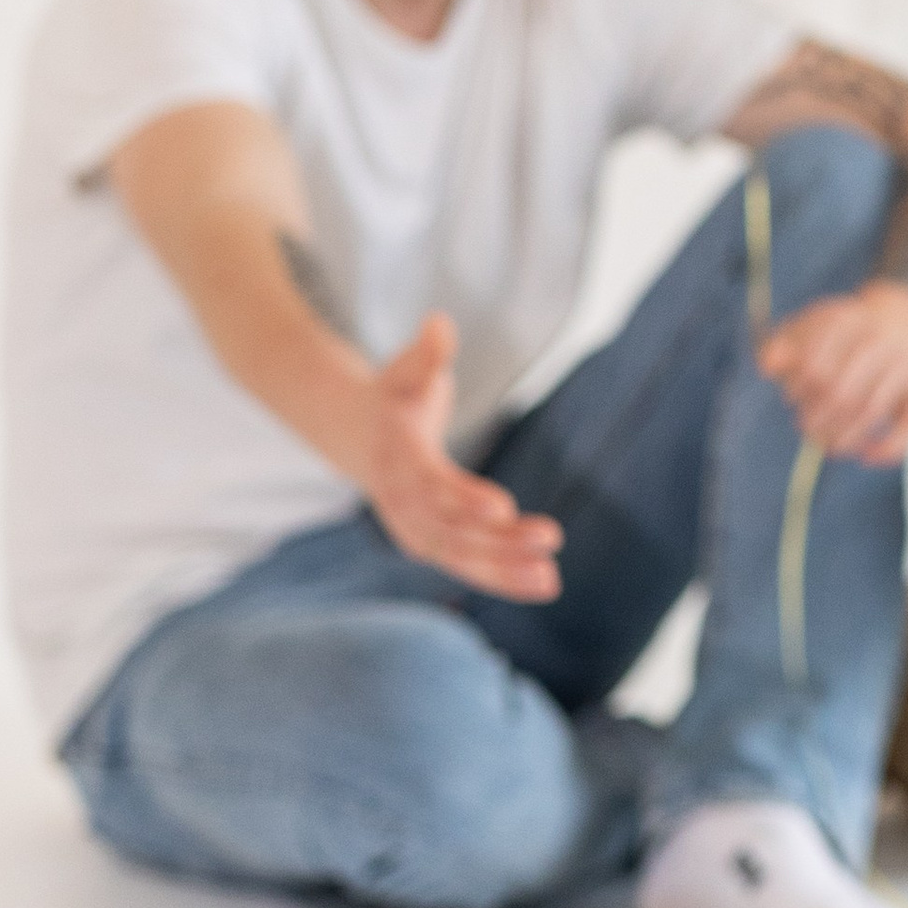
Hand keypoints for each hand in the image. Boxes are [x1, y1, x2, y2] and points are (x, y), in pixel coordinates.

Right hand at [359, 315, 564, 600]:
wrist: (356, 433)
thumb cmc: (395, 394)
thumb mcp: (404, 369)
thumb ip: (425, 354)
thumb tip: (440, 324)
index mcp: (396, 457)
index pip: (430, 484)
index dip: (464, 499)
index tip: (504, 509)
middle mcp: (400, 501)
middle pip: (448, 529)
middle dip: (497, 541)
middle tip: (550, 541)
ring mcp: (412, 526)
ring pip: (459, 556)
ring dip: (504, 571)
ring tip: (551, 580)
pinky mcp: (430, 542)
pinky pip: (466, 564)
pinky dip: (502, 577)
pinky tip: (543, 583)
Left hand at [759, 279, 907, 464]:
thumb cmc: (852, 327)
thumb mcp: (816, 322)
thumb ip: (786, 341)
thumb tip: (766, 367)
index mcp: (850, 320)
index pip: (815, 364)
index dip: (798, 388)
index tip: (792, 395)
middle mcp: (881, 342)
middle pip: (843, 392)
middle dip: (817, 417)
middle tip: (805, 424)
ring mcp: (906, 366)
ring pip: (872, 410)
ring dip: (844, 436)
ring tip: (826, 443)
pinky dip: (891, 447)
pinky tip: (866, 455)